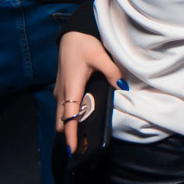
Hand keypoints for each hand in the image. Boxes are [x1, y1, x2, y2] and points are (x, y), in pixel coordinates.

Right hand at [55, 31, 124, 152]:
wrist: (71, 34)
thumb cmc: (85, 44)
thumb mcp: (101, 56)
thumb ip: (112, 73)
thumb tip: (123, 87)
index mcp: (71, 87)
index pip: (69, 117)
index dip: (71, 134)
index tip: (72, 149)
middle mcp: (62, 92)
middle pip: (61, 121)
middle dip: (68, 135)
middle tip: (80, 148)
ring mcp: (60, 90)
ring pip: (61, 115)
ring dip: (68, 126)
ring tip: (80, 138)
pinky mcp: (62, 87)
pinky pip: (63, 107)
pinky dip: (69, 116)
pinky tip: (80, 118)